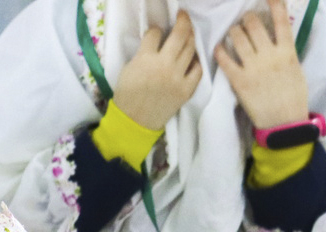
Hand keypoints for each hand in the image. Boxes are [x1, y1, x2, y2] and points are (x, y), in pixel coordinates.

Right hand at [114, 13, 201, 131]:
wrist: (134, 121)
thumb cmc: (128, 95)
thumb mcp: (129, 68)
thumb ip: (143, 52)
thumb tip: (156, 40)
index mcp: (145, 58)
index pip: (155, 33)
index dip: (155, 30)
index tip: (156, 32)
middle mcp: (163, 65)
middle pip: (179, 35)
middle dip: (183, 21)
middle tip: (183, 16)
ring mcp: (177, 77)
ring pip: (190, 49)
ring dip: (190, 38)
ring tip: (189, 35)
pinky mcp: (186, 89)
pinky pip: (197, 70)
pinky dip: (196, 62)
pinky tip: (192, 60)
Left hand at [215, 0, 311, 129]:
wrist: (283, 122)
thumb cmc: (293, 96)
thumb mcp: (295, 68)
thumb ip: (285, 51)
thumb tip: (276, 38)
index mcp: (287, 51)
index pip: (281, 20)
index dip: (274, 3)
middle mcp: (269, 55)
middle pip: (254, 25)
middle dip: (247, 19)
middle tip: (245, 21)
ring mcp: (253, 67)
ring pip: (238, 37)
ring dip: (234, 30)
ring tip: (233, 32)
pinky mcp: (239, 80)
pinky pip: (226, 60)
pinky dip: (220, 50)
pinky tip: (219, 47)